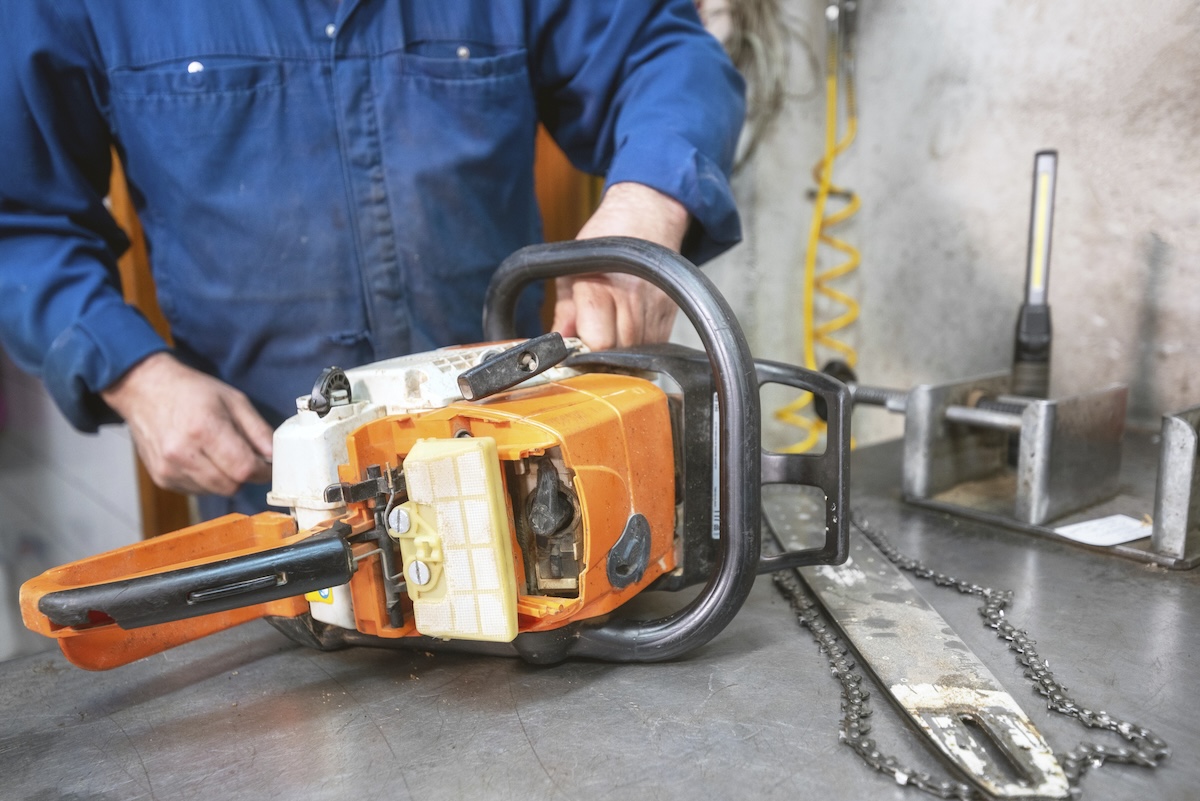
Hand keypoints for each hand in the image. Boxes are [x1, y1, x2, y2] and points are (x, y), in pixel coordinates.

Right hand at [100, 352, 273, 495]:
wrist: (144, 390)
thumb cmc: (192, 392)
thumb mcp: (234, 400)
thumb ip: (258, 430)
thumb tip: (274, 456)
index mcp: (204, 429)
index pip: (244, 469)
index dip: (262, 472)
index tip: (268, 466)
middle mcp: (183, 453)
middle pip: (231, 486)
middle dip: (245, 476)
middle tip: (245, 458)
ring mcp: (169, 469)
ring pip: (215, 491)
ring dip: (226, 479)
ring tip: (220, 454)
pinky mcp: (161, 478)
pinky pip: (197, 491)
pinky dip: (207, 481)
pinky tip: (202, 459)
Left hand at [552, 182, 690, 349]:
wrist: (648, 218)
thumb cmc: (606, 239)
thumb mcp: (571, 270)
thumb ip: (565, 312)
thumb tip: (556, 345)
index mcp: (601, 287)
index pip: (597, 343)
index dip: (583, 353)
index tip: (575, 351)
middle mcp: (631, 300)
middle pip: (618, 353)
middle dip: (602, 356)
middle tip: (591, 342)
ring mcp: (654, 310)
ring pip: (637, 354)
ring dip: (621, 353)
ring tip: (610, 333)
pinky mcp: (670, 316)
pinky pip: (654, 347)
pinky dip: (639, 347)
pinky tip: (628, 330)